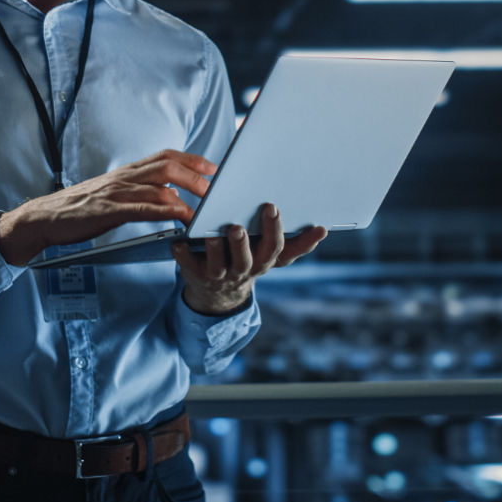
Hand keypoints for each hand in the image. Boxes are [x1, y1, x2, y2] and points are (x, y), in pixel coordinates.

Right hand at [0, 149, 216, 265]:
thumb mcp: (114, 194)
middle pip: (168, 166)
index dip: (192, 159)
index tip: (213, 167)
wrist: (46, 217)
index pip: (165, 156)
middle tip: (217, 188)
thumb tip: (171, 197)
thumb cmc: (80, 208)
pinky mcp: (108, 211)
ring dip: (187, 194)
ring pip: (159, 186)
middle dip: (196, 175)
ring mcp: (116, 193)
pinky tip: (179, 216)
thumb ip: (140, 193)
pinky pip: (142, 208)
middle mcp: (124, 177)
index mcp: (127, 172)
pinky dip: (165, 211)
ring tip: (206, 206)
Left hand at [173, 203, 325, 314]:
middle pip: (247, 260)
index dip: (275, 230)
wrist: (218, 294)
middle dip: (243, 244)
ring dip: (215, 250)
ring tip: (211, 235)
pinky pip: (188, 266)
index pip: (275, 249)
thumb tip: (323, 230)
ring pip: (218, 265)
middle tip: (238, 227)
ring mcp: (219, 274)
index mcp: (263, 261)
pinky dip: (183, 255)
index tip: (272, 207)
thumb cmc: (248, 260)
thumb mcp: (272, 255)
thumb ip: (296, 243)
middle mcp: (243, 270)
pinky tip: (178, 243)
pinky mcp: (195, 275)